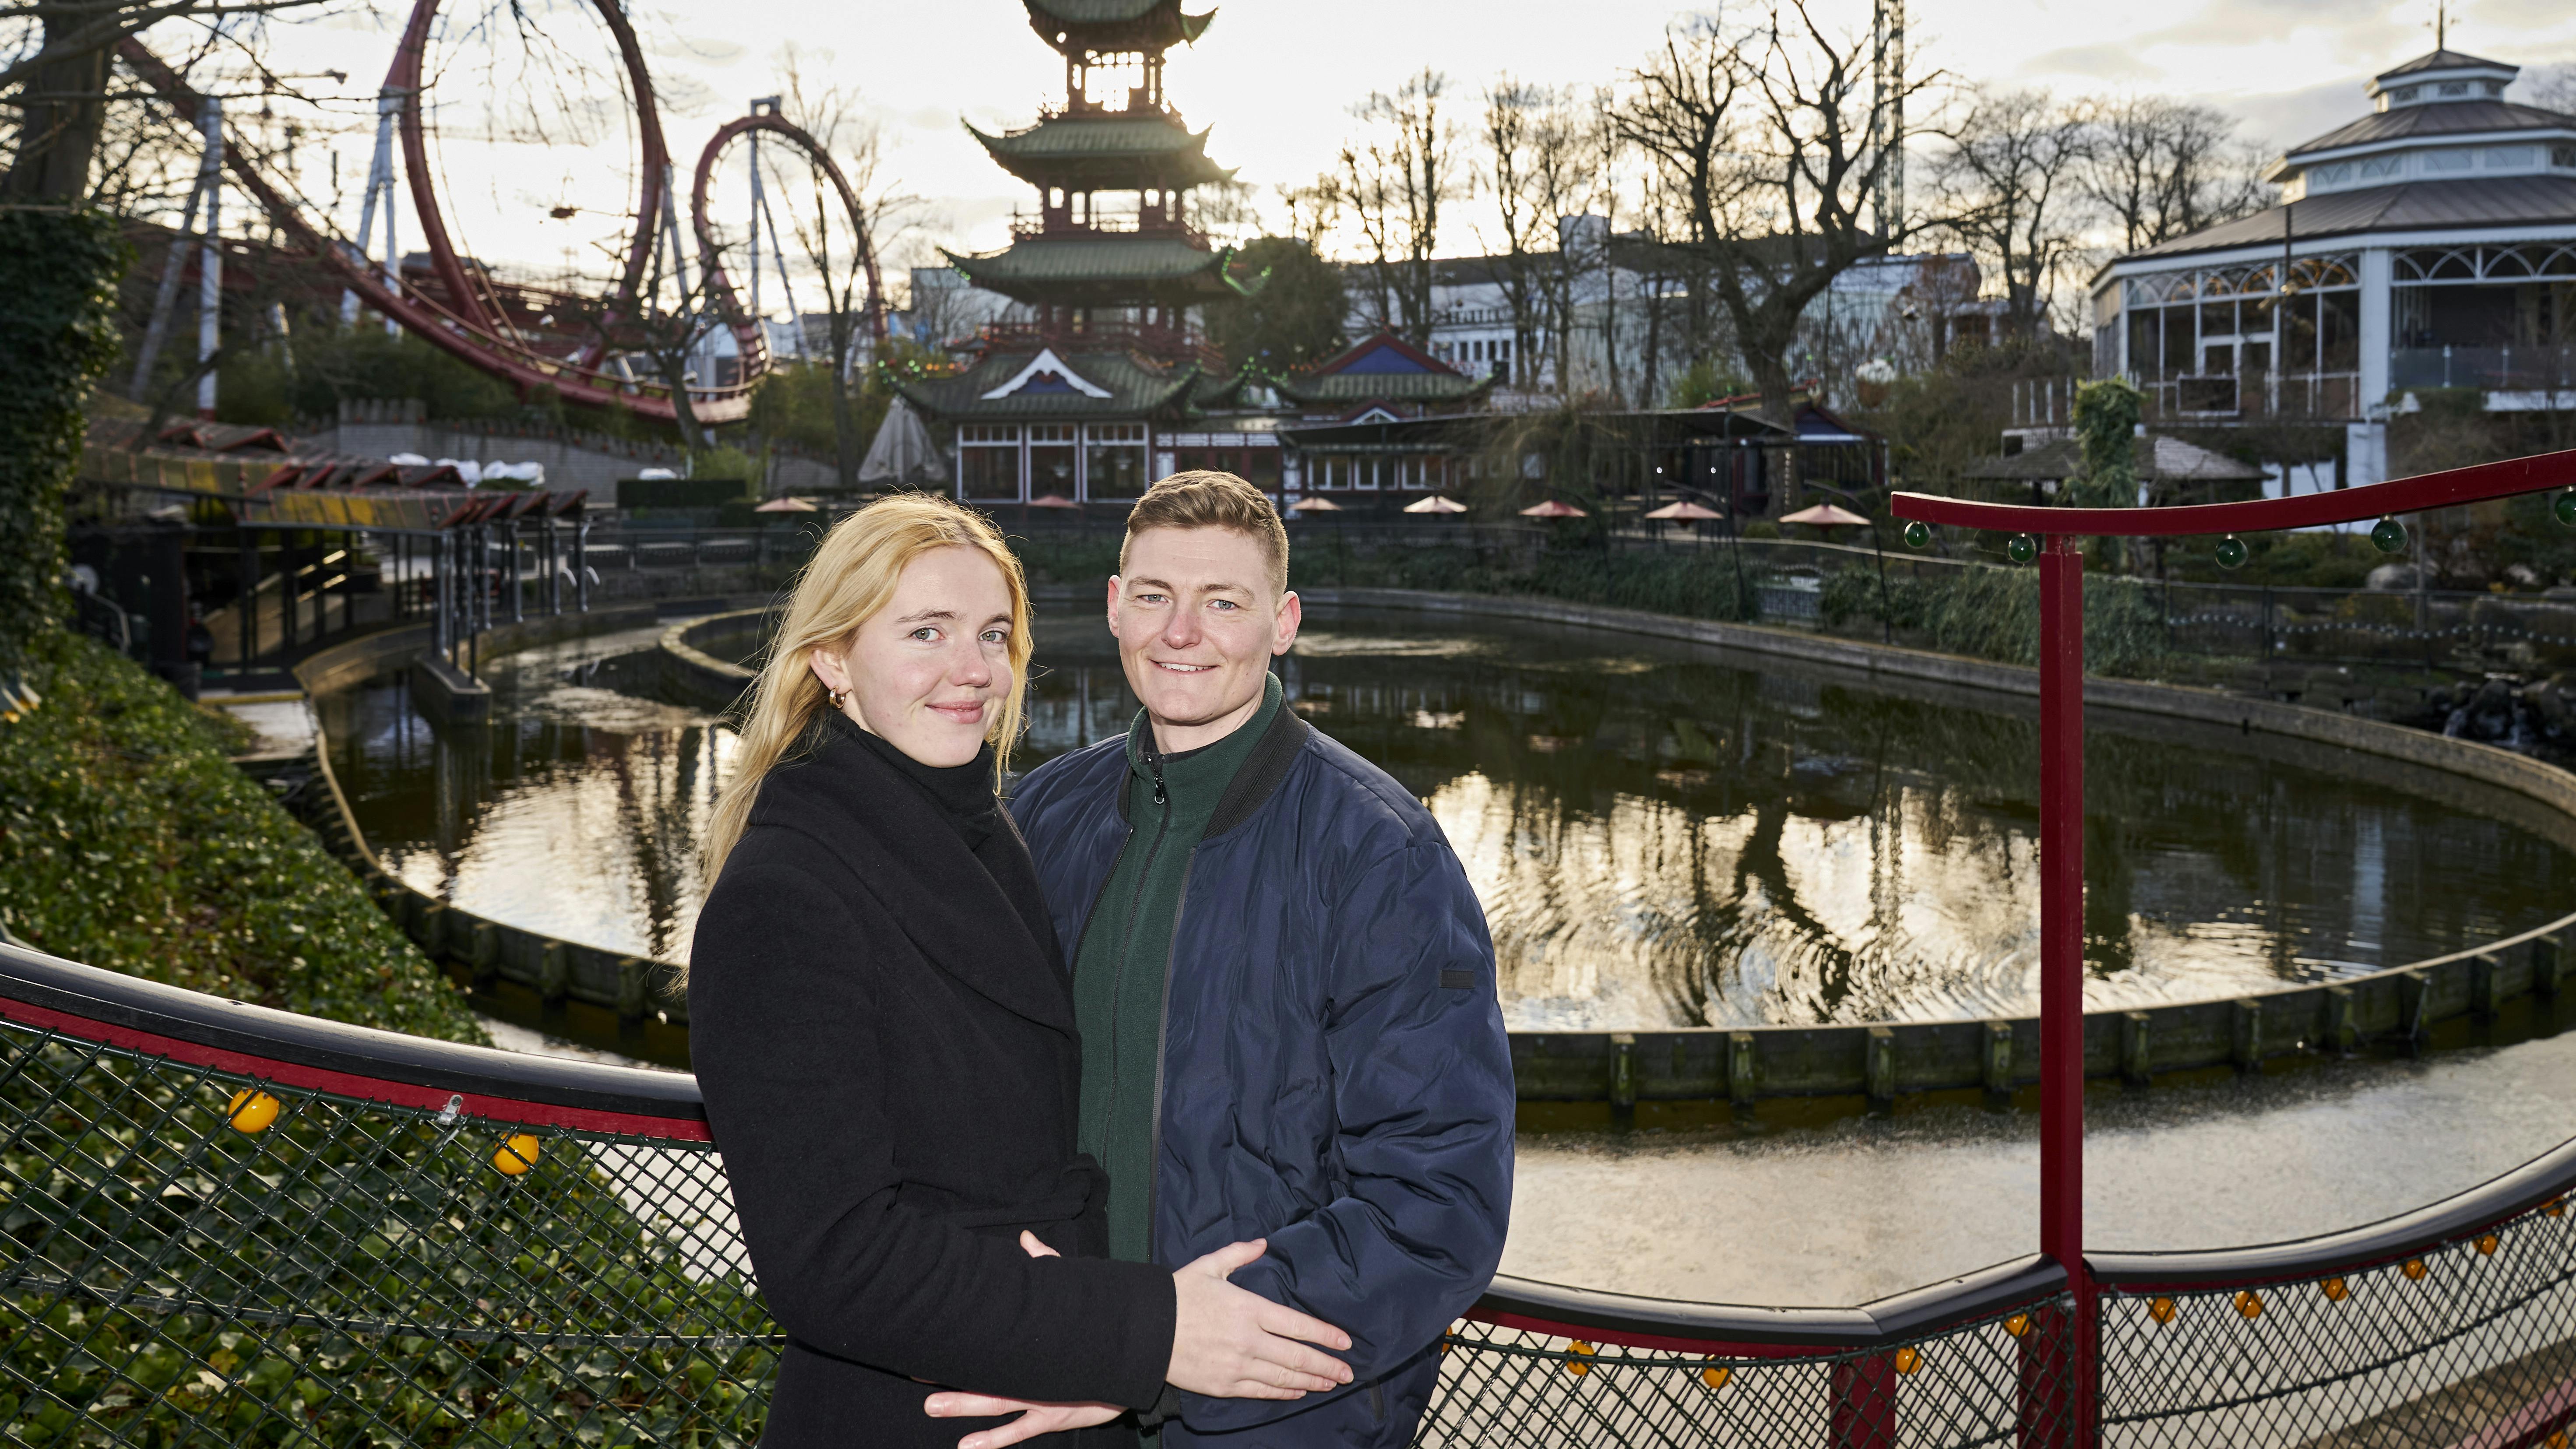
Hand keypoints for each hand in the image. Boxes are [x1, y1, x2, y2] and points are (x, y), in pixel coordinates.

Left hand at [916, 1236, 1118, 1448]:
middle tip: (917, 1370)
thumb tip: (1025, 1238)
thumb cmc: (1098, 1328)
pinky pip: (1018, 1431)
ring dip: (964, 1406)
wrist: (1133, 1359)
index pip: (992, 1336)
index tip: (932, 1332)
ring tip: (932, 1406)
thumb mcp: (1076, 1295)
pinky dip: (994, 1440)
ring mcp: (1042, 1397)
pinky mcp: (1052, 1417)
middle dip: (951, 1370)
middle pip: (987, 1369)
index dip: (962, 1336)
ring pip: (997, 1403)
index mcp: (1035, 1341)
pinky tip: (968, 1446)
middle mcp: (1034, 1370)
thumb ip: (1049, 1267)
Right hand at [1168, 1239, 1354, 1399]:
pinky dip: (1283, 1393)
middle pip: (1297, 1356)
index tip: (1346, 1343)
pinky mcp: (1223, 1385)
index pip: (1297, 1325)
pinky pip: (1261, 1391)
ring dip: (1311, 1382)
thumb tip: (1263, 1244)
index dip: (1325, 1335)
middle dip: (1327, 1365)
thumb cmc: (1178, 1294)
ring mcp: (1237, 1366)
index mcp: (1248, 1308)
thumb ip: (1240, 1254)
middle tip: (1348, 1372)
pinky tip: (1298, 1393)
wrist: (1143, 1328)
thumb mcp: (1209, 1265)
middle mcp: (1248, 1340)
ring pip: (1283, 1377)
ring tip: (1331, 1384)